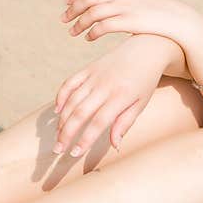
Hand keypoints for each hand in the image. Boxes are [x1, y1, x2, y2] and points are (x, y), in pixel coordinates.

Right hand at [52, 38, 165, 156]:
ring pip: (71, 100)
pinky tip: (57, 111)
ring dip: (62, 120)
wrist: (145, 49)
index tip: (75, 153)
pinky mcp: (88, 68)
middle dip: (66, 133)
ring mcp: (94, 76)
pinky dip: (61, 96)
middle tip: (58, 150)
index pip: (98, 122)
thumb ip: (125, 123)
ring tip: (58, 136)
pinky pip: (70, 83)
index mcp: (120, 97)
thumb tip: (114, 146)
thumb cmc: (145, 81)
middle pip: (79, 113)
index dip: (85, 139)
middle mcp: (104, 86)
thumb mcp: (140, 104)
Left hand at [60, 0, 200, 46]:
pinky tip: (89, 38)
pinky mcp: (129, 21)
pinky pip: (103, 26)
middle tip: (64, 19)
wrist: (178, 19)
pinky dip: (92, 32)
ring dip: (79, 22)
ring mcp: (125, 6)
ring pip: (92, 12)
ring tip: (73, 32)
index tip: (67, 2)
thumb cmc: (157, 11)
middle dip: (72, 8)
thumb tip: (102, 0)